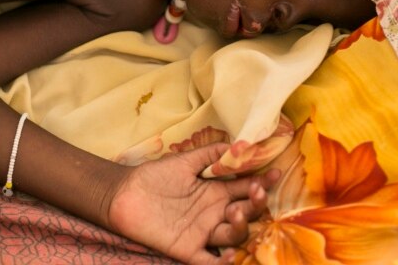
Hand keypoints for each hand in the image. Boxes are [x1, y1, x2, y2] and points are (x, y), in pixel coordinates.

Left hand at [107, 143, 277, 264]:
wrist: (123, 194)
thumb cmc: (154, 176)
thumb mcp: (184, 161)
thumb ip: (210, 154)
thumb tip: (238, 144)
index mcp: (216, 192)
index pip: (246, 189)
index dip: (262, 182)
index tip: (274, 172)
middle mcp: (214, 214)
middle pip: (246, 214)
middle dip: (255, 204)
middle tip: (255, 192)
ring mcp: (203, 233)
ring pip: (233, 237)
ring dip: (240, 227)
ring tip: (234, 212)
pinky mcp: (187, 250)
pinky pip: (209, 262)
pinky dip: (222, 263)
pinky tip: (229, 257)